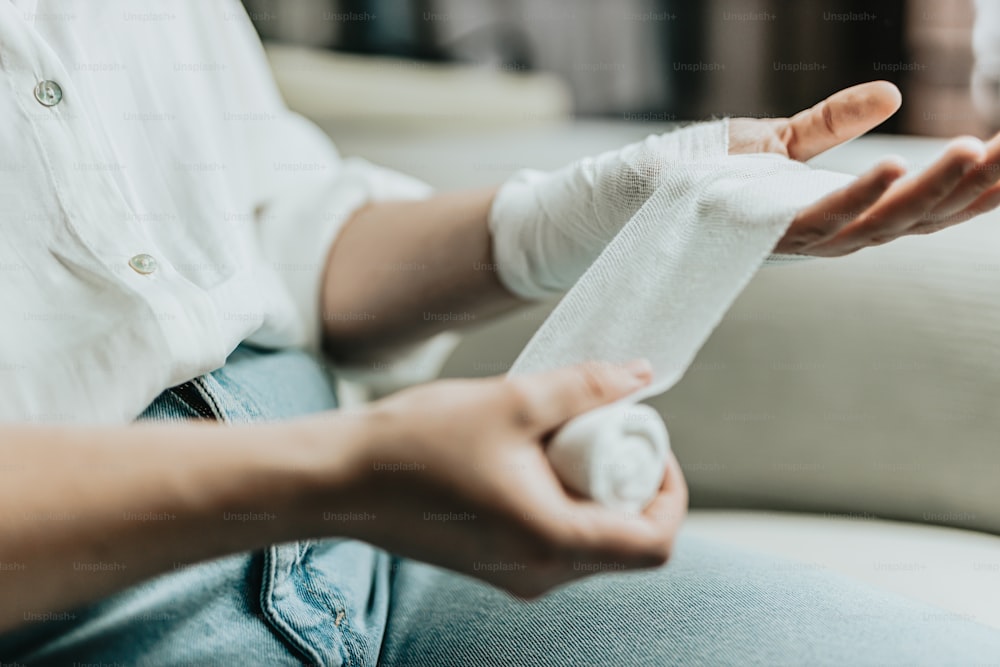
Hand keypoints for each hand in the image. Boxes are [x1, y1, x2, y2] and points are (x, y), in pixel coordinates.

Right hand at [332, 361, 687, 597]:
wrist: (342, 479)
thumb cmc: (417, 444)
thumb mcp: (512, 401)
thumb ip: (585, 387)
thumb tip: (641, 373)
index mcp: (553, 542)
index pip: (655, 541)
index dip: (672, 490)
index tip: (651, 443)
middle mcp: (540, 574)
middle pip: (627, 543)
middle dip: (633, 486)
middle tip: (609, 431)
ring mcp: (516, 576)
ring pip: (592, 544)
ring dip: (598, 493)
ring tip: (567, 440)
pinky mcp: (496, 566)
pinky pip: (556, 544)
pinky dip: (565, 504)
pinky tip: (534, 461)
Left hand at [730, 81, 999, 256]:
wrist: (653, 194)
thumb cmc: (718, 178)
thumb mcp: (784, 142)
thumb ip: (832, 123)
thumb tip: (891, 93)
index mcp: (850, 213)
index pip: (928, 204)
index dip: (976, 185)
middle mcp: (837, 234)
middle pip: (920, 218)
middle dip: (971, 187)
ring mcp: (806, 241)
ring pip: (881, 223)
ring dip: (929, 190)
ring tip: (970, 152)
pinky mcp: (772, 237)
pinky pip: (822, 221)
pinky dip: (856, 198)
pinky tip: (890, 168)